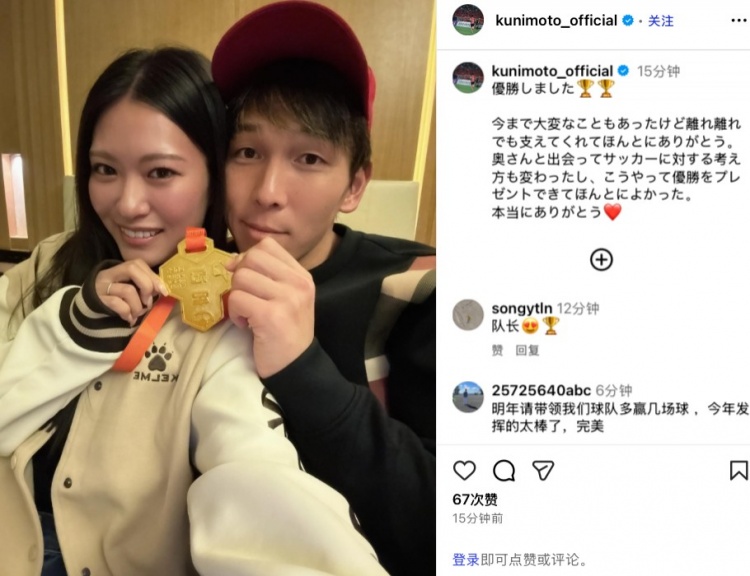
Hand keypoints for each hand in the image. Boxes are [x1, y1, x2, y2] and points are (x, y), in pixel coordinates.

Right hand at [95, 260, 168, 324]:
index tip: (163, 291)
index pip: (137, 263)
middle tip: (147, 302)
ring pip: (128, 290)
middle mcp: (109, 275)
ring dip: (138, 306)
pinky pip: (119, 305)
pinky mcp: (99, 301)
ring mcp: (102, 287)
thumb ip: (142, 285)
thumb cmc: (114, 299)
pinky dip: (128, 313)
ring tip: (137, 314)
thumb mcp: (127, 288)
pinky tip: (129, 318)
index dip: (153, 276)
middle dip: (146, 287)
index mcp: (119, 269)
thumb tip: (161, 291)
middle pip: (132, 269)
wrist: (88, 311)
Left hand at [225, 237, 314, 377]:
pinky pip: (237, 299)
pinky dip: (235, 313)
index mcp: (302, 276)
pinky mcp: (271, 315)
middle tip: (246, 298)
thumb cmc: (286, 332)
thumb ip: (267, 276)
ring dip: (236, 297)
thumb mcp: (287, 297)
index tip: (247, 279)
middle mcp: (298, 283)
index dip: (248, 258)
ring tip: (246, 313)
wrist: (297, 366)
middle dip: (239, 277)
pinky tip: (246, 325)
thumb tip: (233, 260)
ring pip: (241, 277)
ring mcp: (286, 298)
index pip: (268, 246)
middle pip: (252, 258)